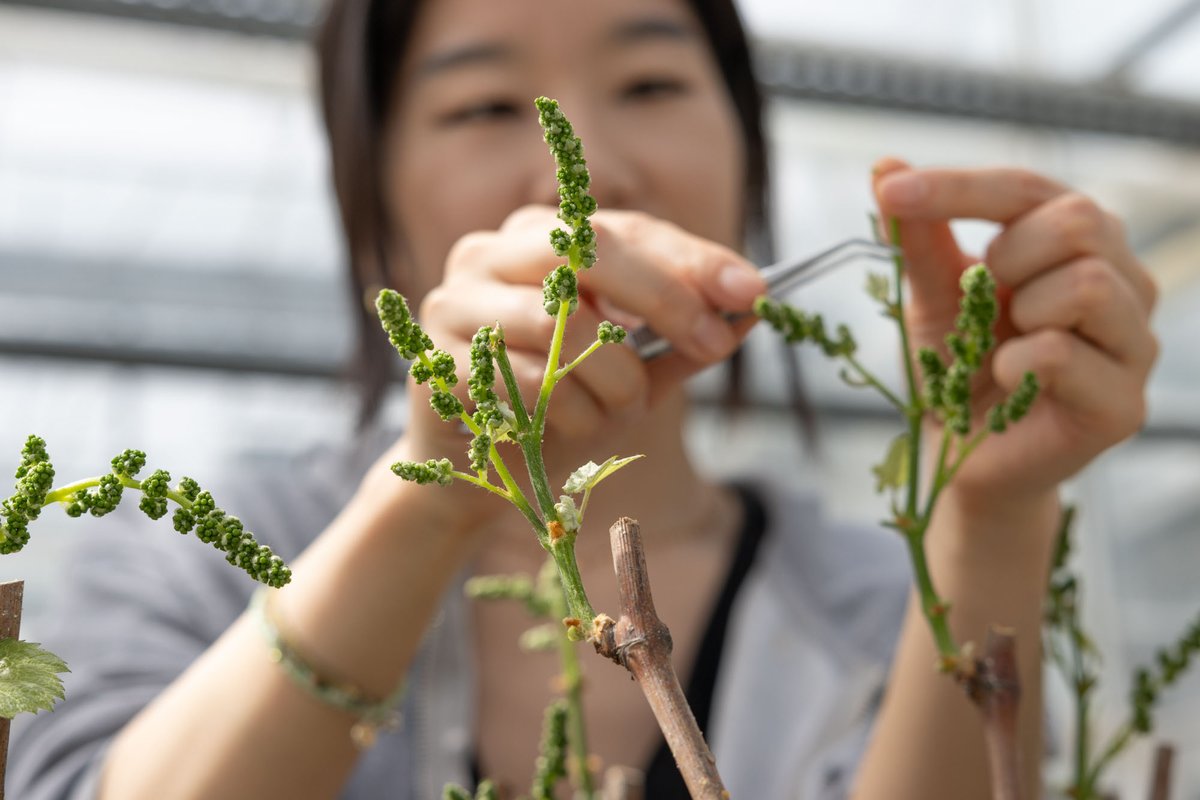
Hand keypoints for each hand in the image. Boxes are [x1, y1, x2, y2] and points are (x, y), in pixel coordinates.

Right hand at [411, 205, 764, 467]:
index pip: (624, 228)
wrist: (478, 471)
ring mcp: (456, 303)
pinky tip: (571, 426)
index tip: (752, 291)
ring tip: (622, 407)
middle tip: (711, 343)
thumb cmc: (560, 407)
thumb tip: (752, 307)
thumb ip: (685, 339)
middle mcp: (489, 253)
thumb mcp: (636, 369)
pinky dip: (574, 413)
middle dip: (664, 298)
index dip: (691, 258)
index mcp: (539, 238)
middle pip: (586, 249)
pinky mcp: (438, 362)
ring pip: (561, 324)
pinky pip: (529, 382)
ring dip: (616, 378)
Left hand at [872, 159, 1158, 506]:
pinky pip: (1063, 355)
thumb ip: (918, 239)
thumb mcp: (931, 296)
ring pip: (1086, 284)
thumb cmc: (955, 368)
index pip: (1028, 189)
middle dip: (1005, 256)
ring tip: (998, 346)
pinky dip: (1011, 364)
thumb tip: (885, 165)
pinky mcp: (1123, 404)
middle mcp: (1122, 282)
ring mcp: (1132, 344)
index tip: (892, 194)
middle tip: (980, 300)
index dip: (958, 188)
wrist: (958, 458)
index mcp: (1077, 244)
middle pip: (1080, 220)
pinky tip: (1003, 380)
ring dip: (1017, 313)